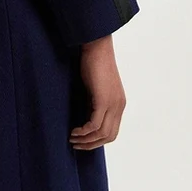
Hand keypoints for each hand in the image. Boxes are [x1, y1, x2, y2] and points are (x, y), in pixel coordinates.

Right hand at [70, 35, 125, 150]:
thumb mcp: (96, 87)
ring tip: (72, 138)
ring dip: (86, 140)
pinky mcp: (103, 100)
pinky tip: (74, 130)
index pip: (112, 131)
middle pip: (109, 136)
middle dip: (91, 144)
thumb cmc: (93, 63)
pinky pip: (94, 124)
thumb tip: (84, 116)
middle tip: (75, 144)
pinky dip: (84, 131)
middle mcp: (119, 106)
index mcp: (119, 103)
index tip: (83, 141)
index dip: (98, 140)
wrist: (96, 46)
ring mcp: (113, 103)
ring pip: (102, 133)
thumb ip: (94, 102)